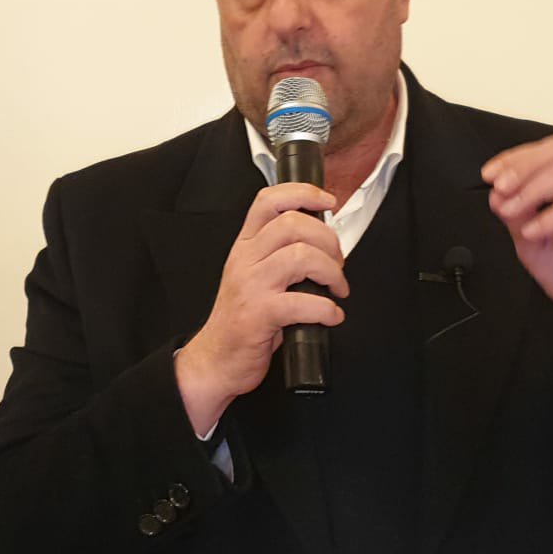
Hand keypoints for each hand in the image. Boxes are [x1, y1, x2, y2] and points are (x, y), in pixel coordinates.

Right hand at [175, 184, 347, 433]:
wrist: (215, 360)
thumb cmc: (241, 319)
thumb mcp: (253, 275)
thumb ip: (279, 253)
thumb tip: (323, 241)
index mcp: (245, 246)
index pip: (268, 200)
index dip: (303, 193)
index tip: (327, 202)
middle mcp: (245, 260)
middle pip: (293, 224)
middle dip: (328, 241)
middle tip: (337, 263)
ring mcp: (250, 286)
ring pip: (301, 256)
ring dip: (332, 272)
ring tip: (336, 289)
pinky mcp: (258, 315)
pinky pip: (303, 302)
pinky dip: (327, 309)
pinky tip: (331, 315)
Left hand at [482, 133, 552, 361]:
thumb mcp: (534, 243)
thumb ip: (516, 216)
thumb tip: (495, 194)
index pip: (552, 150)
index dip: (519, 157)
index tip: (489, 174)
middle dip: (527, 164)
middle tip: (500, 186)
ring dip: (537, 186)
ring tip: (511, 209)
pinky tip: (532, 231)